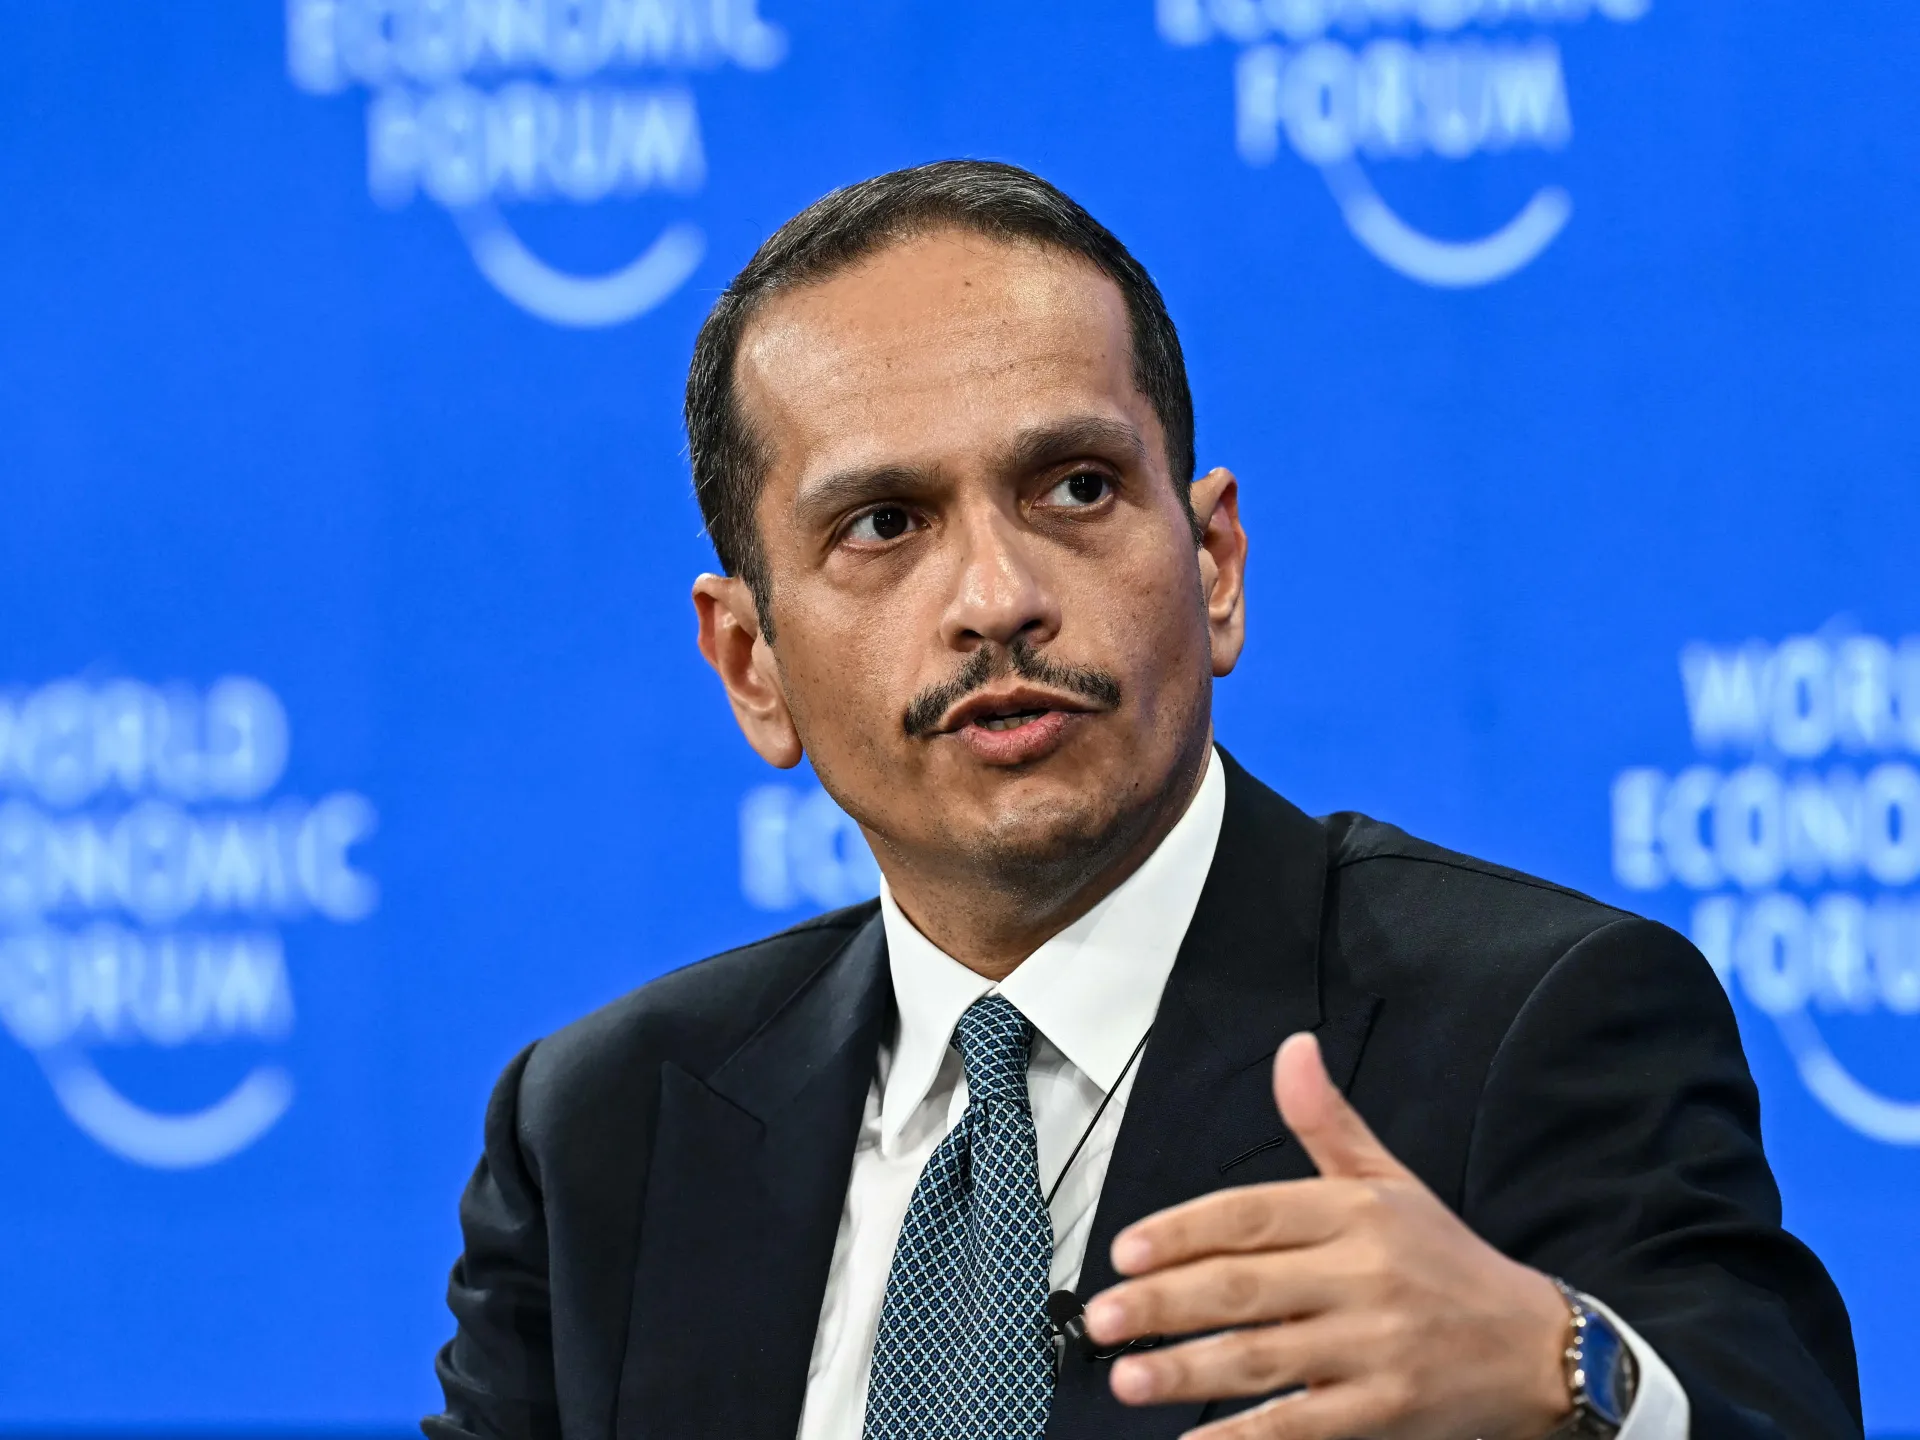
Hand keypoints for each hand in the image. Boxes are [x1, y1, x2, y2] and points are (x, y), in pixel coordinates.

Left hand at [1081, 1032, 1573, 1439]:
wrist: (1538, 1347)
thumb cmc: (1446, 1261)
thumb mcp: (1391, 1180)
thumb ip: (1326, 1121)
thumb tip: (1291, 1049)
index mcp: (1356, 1212)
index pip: (1249, 1215)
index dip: (1180, 1231)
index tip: (1125, 1250)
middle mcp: (1364, 1275)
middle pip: (1244, 1287)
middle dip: (1164, 1304)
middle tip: (1103, 1317)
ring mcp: (1374, 1347)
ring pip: (1264, 1357)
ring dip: (1188, 1371)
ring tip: (1128, 1377)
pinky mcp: (1386, 1410)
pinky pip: (1301, 1424)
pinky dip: (1243, 1437)